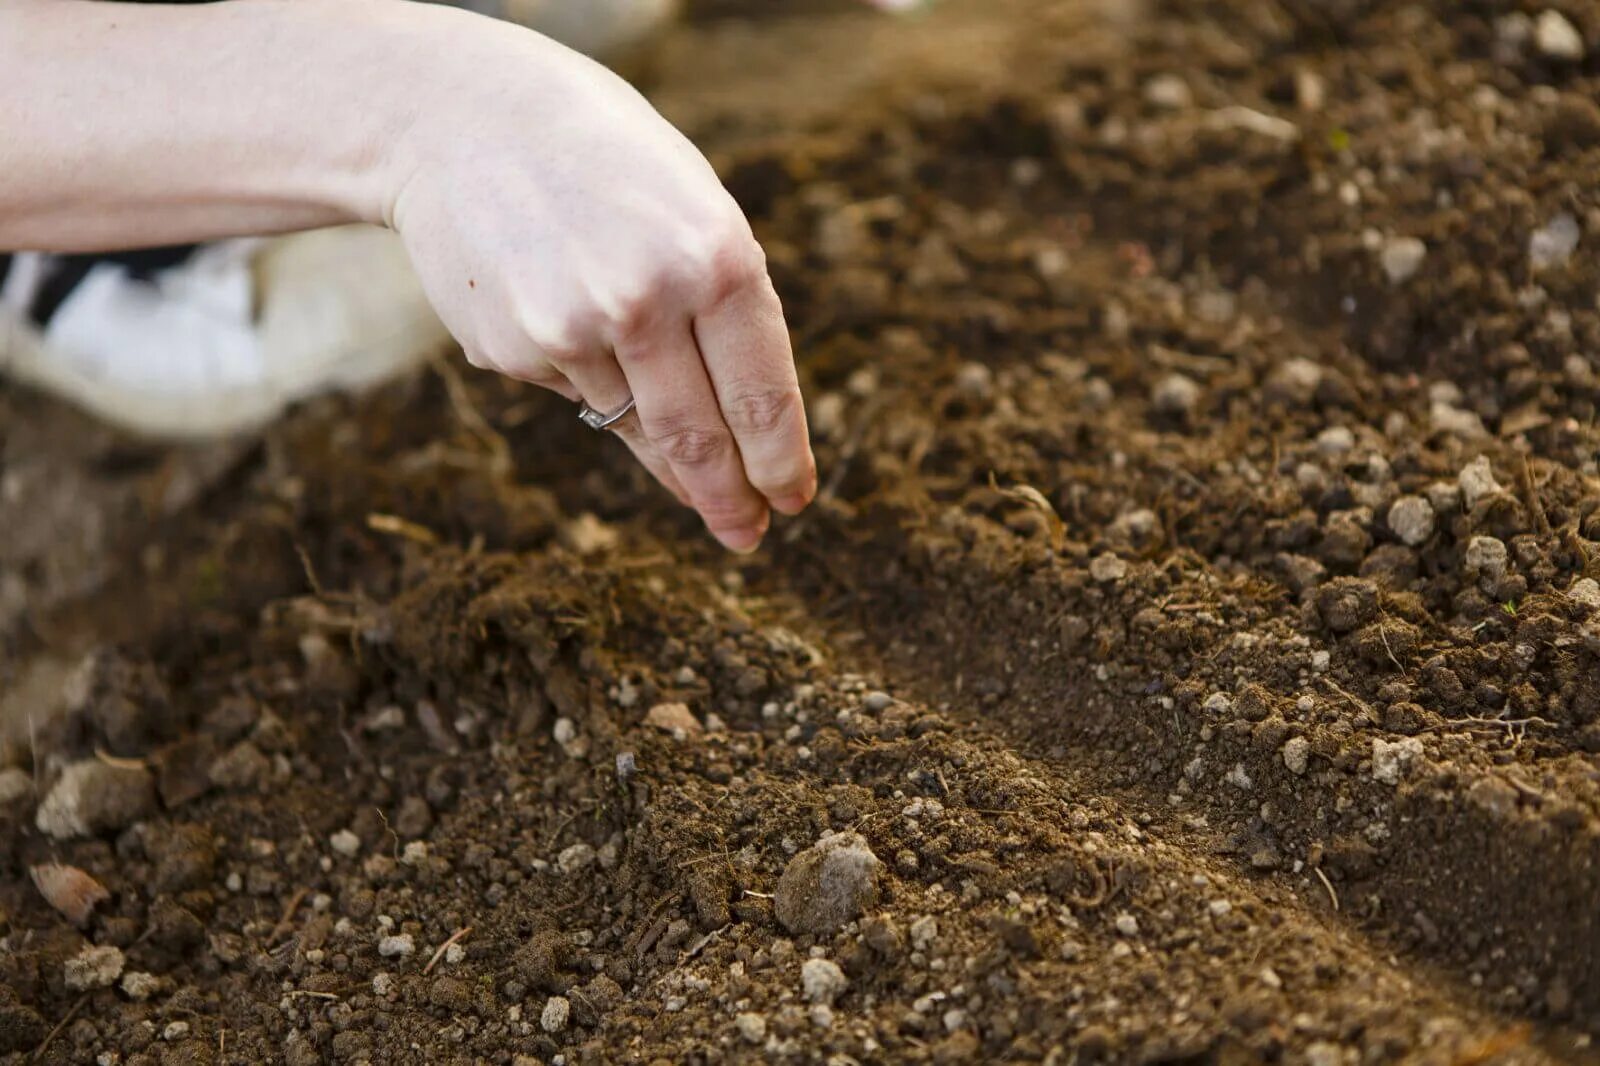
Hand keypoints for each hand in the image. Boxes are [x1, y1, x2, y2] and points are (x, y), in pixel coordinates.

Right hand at [384, 12, 815, 551]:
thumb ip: (725, 310)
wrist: (460, 120)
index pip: (761, 396)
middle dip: (728, 498)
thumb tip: (742, 430)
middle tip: (746, 536)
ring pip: (634, 426)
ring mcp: (571, 331)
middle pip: (700, 439)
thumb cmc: (605, 165)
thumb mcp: (692, 212)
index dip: (779, 463)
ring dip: (663, 450)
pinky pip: (575, 392)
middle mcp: (646, 300)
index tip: (791, 501)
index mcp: (716, 257)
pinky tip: (566, 313)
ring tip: (675, 445)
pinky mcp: (512, 352)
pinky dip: (587, 374)